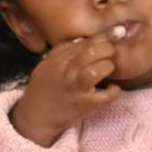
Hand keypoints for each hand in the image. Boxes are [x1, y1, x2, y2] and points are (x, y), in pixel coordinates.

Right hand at [10, 27, 124, 146]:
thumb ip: (61, 51)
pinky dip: (114, 91)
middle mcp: (67, 71)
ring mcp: (76, 88)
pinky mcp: (84, 105)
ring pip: (98, 69)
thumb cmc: (42, 91)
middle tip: (111, 55)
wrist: (34, 118)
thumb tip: (81, 39)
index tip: (116, 33)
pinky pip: (106, 95)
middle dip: (108, 49)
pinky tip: (112, 88)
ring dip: (109, 67)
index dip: (103, 36)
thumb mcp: (45, 66)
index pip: (85, 41)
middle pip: (93, 51)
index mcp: (59, 59)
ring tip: (109, 70)